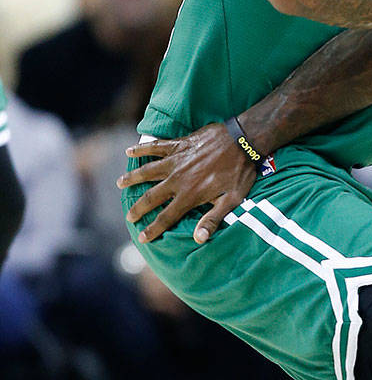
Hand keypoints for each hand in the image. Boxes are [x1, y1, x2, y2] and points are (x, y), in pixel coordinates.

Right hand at [118, 123, 256, 243]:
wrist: (244, 139)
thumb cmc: (241, 171)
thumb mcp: (233, 199)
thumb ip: (214, 218)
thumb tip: (199, 239)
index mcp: (190, 194)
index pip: (167, 217)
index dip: (153, 229)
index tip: (142, 238)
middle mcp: (178, 179)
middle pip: (151, 197)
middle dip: (138, 208)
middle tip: (129, 216)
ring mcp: (176, 160)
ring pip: (147, 171)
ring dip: (132, 178)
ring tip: (120, 183)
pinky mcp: (179, 144)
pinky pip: (156, 146)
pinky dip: (141, 149)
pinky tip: (129, 150)